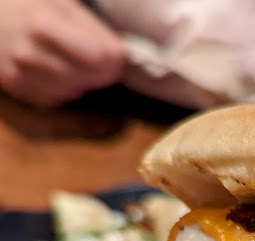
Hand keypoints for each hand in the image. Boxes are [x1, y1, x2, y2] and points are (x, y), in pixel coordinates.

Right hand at [0, 0, 124, 106]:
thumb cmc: (27, 4)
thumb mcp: (59, 1)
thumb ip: (90, 26)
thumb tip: (120, 55)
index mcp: (43, 23)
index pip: (99, 57)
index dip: (115, 59)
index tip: (116, 54)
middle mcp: (29, 51)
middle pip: (89, 78)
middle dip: (101, 72)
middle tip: (100, 61)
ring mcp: (19, 71)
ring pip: (74, 90)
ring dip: (82, 80)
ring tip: (73, 61)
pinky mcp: (14, 85)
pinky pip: (54, 97)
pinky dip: (61, 88)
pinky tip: (54, 70)